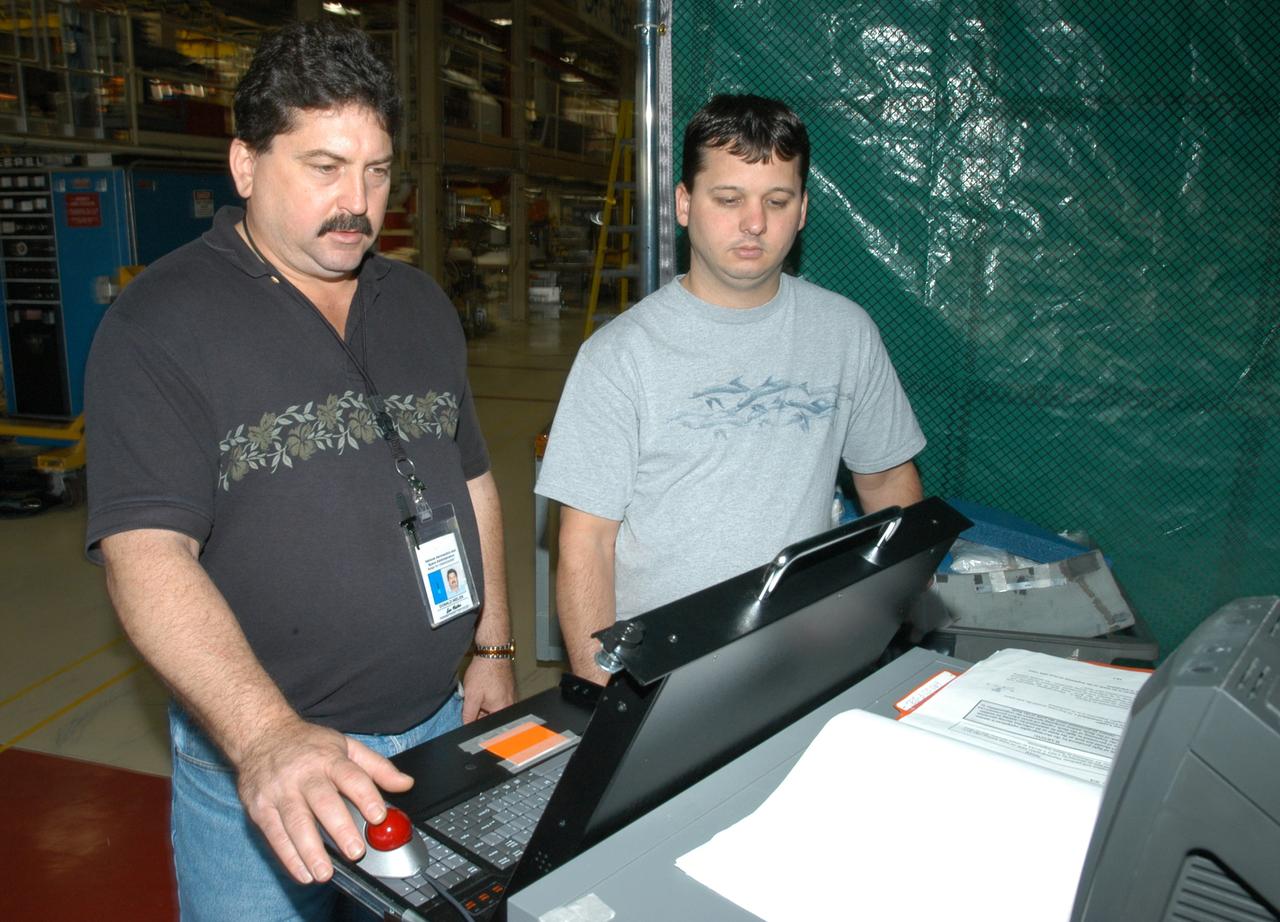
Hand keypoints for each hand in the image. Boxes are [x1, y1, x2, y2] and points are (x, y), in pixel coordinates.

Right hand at [234, 718, 413, 884]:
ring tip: (325, 873)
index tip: (379, 816)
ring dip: (310, 851)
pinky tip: (303, 872)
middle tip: (356, 852)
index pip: (351, 776)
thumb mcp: (346, 746)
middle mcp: (303, 775)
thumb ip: (377, 767)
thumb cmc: (307, 745)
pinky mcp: (260, 808)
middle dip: (340, 829)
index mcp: (328, 759)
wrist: (261, 735)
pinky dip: (288, 857)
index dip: (366, 796)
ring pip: (295, 823)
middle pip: (323, 802)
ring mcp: (279, 791)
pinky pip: (274, 835)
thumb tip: (405, 784)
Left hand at [461, 656, 515, 721]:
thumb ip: (468, 715)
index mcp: (501, 709)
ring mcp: (511, 695)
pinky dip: (490, 694)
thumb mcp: (471, 696)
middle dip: (479, 710)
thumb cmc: (485, 671)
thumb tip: (466, 725)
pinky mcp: (510, 688)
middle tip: (474, 697)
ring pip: (494, 706)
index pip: (486, 725)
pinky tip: (484, 685)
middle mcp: (510, 704)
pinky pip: (498, 697)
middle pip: (491, 716)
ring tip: (479, 689)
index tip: (470, 713)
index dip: (475, 720)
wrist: (493, 652)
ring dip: (484, 702)